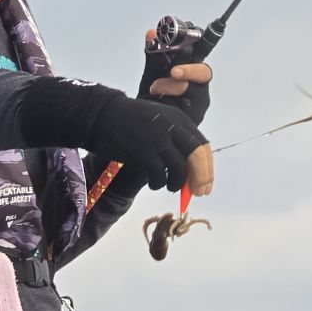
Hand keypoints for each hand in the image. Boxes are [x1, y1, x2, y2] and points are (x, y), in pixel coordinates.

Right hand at [89, 95, 213, 195]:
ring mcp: (158, 138)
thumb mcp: (160, 124)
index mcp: (179, 120)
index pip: (203, 146)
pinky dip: (159, 183)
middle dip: (201, 178)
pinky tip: (153, 183)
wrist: (104, 116)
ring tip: (169, 186)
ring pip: (180, 168)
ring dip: (177, 183)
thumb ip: (176, 141)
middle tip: (197, 194)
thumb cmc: (132, 124)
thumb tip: (192, 171)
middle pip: (197, 156)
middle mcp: (172, 126)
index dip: (207, 168)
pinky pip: (160, 174)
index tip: (205, 185)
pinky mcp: (144, 150)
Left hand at [137, 29, 212, 127]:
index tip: (184, 44)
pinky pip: (186, 109)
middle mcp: (198, 86)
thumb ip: (153, 53)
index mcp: (192, 71)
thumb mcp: (151, 73)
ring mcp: (198, 104)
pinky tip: (160, 102)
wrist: (145, 121)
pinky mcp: (194, 119)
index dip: (197, 47)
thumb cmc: (154, 97)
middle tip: (173, 72)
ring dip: (171, 87)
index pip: (201, 55)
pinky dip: (170, 102)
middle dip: (189, 70)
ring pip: (192, 90)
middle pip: (204, 73)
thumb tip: (152, 33)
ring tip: (155, 88)